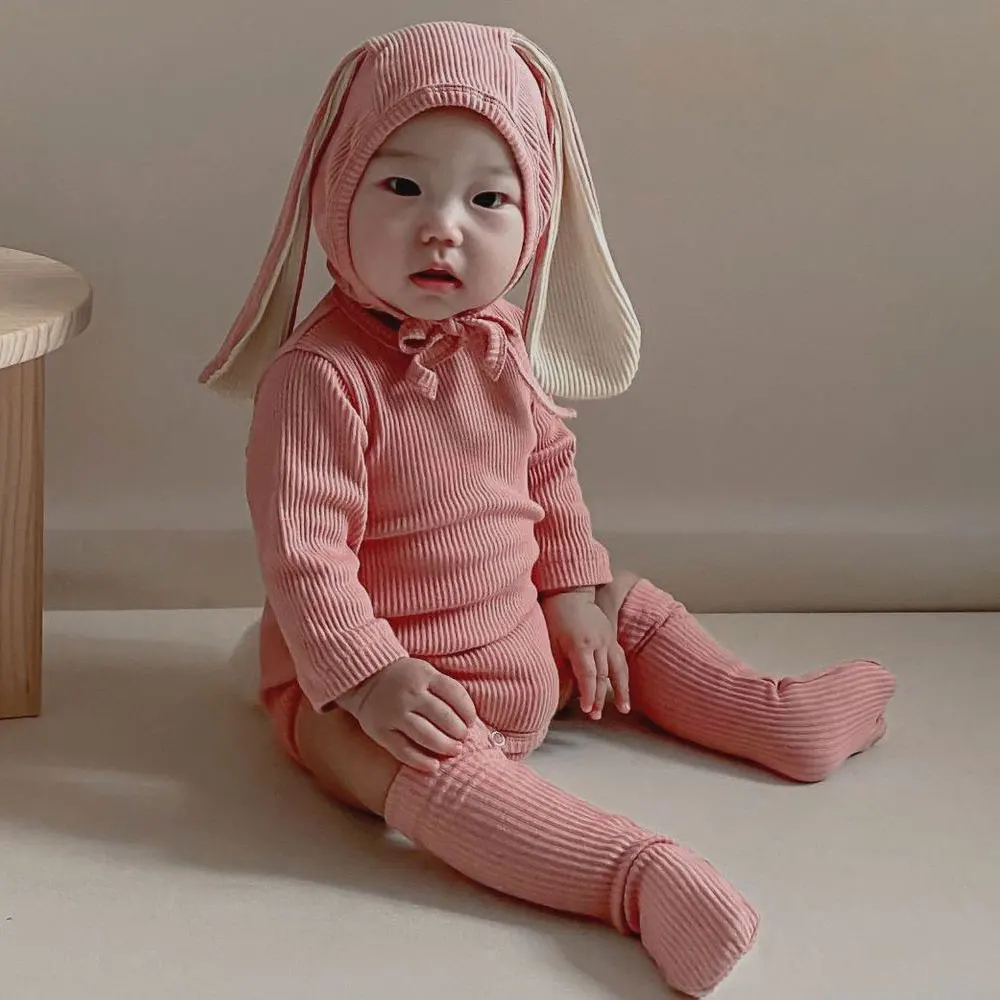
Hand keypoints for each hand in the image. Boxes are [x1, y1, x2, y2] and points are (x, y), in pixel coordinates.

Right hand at [337, 658, 478, 773]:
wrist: (365, 677)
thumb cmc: (405, 678)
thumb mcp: (425, 672)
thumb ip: (445, 690)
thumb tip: (469, 720)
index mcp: (424, 675)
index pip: (455, 694)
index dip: (468, 711)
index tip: (471, 722)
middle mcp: (409, 694)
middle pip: (443, 717)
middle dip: (458, 732)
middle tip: (462, 739)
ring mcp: (394, 713)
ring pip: (426, 735)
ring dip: (444, 746)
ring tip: (455, 751)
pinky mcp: (380, 731)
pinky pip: (403, 750)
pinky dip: (421, 761)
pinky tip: (434, 767)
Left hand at [541, 590, 629, 720]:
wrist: (570, 590)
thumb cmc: (556, 615)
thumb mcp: (551, 641)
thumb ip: (558, 665)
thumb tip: (555, 691)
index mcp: (581, 645)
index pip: (588, 675)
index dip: (588, 695)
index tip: (587, 710)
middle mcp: (599, 643)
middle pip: (603, 676)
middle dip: (599, 697)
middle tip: (595, 716)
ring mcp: (608, 639)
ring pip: (618, 669)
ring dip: (620, 690)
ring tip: (624, 708)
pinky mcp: (612, 636)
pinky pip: (620, 659)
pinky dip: (623, 675)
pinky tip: (624, 688)